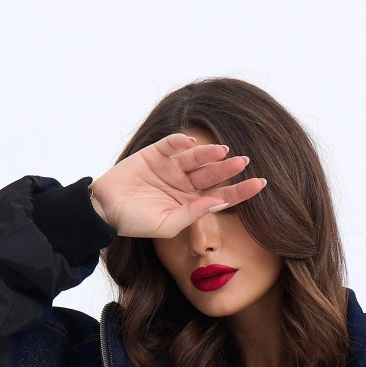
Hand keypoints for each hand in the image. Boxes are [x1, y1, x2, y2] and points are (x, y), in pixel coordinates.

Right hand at [89, 133, 266, 238]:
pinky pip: (171, 144)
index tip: (261, 184)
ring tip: (223, 150)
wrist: (105, 210)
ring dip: (209, 153)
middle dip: (229, 169)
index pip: (222, 196)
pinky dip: (181, 142)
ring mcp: (171, 167)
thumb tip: (218, 202)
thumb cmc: (135, 222)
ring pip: (195, 158)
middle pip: (212, 175)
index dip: (241, 190)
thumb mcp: (167, 225)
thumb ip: (192, 214)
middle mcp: (185, 183)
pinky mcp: (155, 153)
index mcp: (191, 203)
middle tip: (244, 162)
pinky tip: (191, 143)